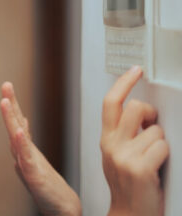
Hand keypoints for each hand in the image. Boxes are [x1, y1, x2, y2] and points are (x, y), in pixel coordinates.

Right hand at [0, 82, 80, 215]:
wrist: (60, 209)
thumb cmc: (49, 188)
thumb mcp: (35, 159)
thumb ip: (26, 141)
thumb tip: (21, 122)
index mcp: (26, 149)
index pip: (17, 122)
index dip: (12, 104)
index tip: (7, 88)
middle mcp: (23, 155)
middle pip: (13, 125)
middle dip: (8, 105)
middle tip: (5, 86)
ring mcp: (27, 164)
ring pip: (15, 138)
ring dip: (9, 119)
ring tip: (4, 102)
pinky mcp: (33, 176)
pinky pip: (26, 158)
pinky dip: (21, 144)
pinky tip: (19, 131)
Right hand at [100, 66, 168, 215]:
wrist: (129, 214)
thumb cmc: (127, 185)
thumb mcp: (117, 155)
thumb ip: (123, 133)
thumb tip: (140, 112)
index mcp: (106, 140)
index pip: (110, 103)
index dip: (123, 83)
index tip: (135, 70)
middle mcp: (112, 145)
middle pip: (134, 108)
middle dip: (150, 113)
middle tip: (151, 124)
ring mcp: (124, 157)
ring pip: (154, 129)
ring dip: (160, 141)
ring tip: (154, 157)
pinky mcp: (139, 168)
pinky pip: (162, 146)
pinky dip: (165, 155)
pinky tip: (157, 167)